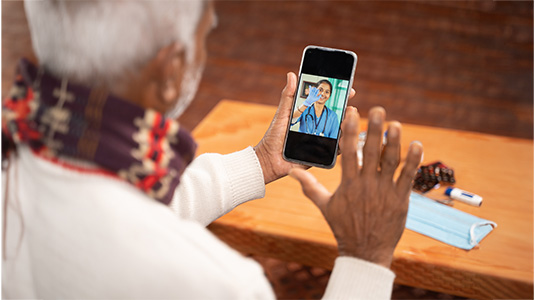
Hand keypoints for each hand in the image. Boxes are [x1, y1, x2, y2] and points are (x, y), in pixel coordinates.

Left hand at [254, 73, 354, 183]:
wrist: (269, 160)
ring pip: (340, 133)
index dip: (340, 96)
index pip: (329, 103)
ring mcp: (321, 140)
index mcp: (310, 115)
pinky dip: (342, 145)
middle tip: (350, 107)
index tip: (349, 89)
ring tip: (348, 121)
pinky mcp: (321, 154)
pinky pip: (335, 150)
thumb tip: (292, 75)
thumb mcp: (283, 114)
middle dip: (348, 111)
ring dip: (347, 126)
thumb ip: (288, 96)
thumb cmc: (274, 137)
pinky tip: (345, 139)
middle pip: (338, 117)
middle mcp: (318, 127)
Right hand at [289, 106, 422, 267]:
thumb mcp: (324, 206)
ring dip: (394, 142)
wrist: (365, 251)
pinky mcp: (401, 199)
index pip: (348, 152)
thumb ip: (309, 187)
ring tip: (396, 124)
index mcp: (348, 184)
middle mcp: (367, 185)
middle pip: (372, 152)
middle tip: (379, 109)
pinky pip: (408, 177)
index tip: (353, 113)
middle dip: (375, 129)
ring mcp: (385, 191)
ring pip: (391, 162)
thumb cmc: (343, 227)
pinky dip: (413, 161)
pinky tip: (416, 144)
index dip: (350, 131)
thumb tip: (292, 173)